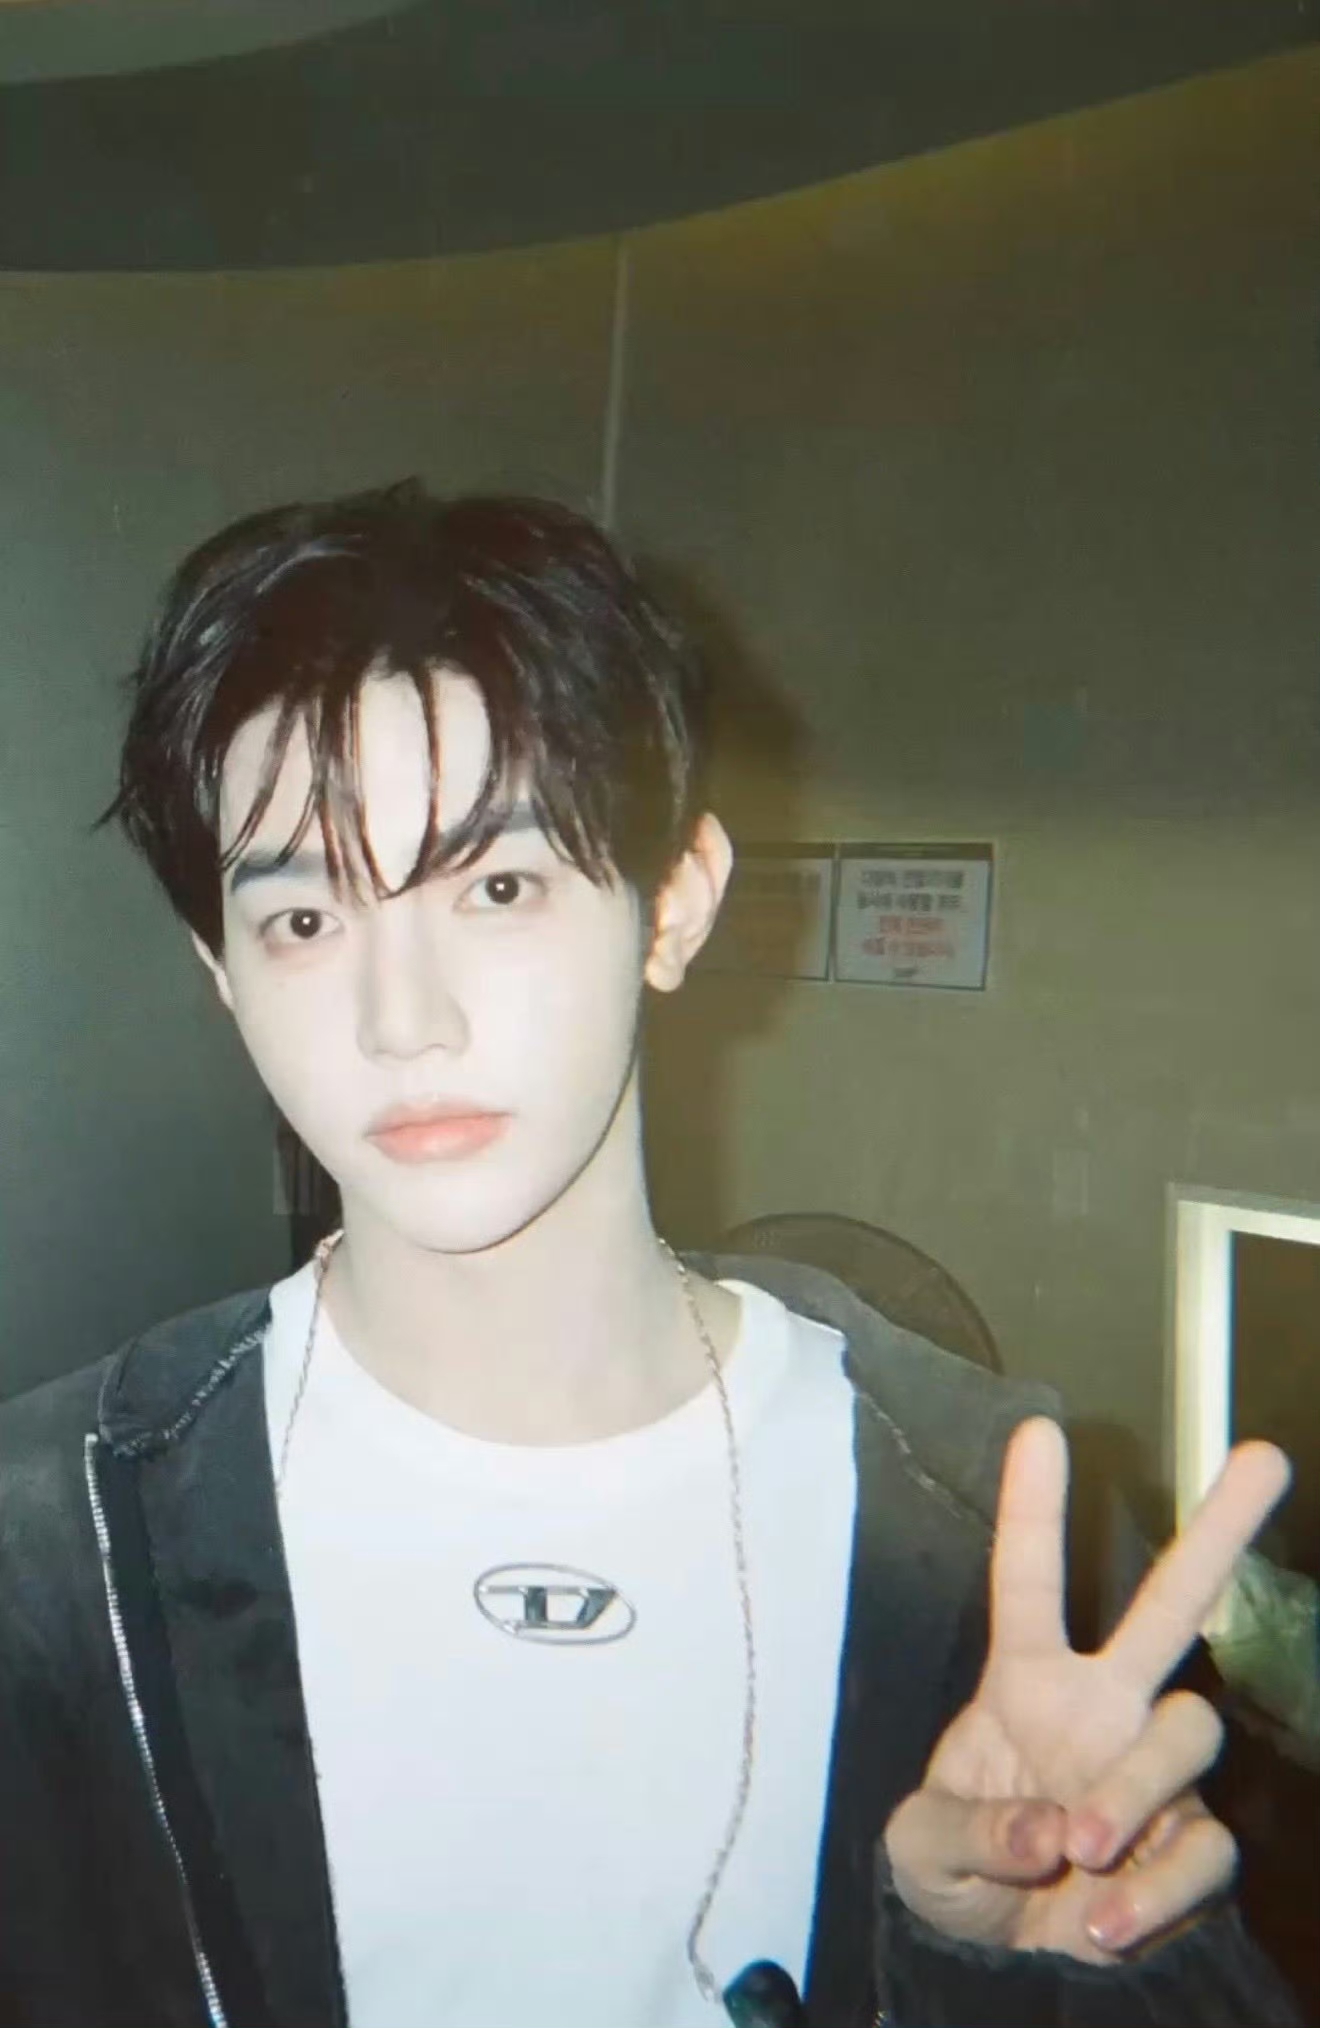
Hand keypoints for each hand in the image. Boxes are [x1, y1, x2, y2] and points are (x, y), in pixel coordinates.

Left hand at [884, 1417, 1289, 1962]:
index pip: (1028, 1582)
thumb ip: (971, 1828)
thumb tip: (1048, 1828)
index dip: (1031, 1508)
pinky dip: (1156, 1890)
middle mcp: (1104, 1709)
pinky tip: (1104, 1924)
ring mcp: (1153, 1771)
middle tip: (1264, 1456)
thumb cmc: (957, 1874)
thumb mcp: (921, 1846)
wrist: (1000, 1964)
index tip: (1039, 1429)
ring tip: (1082, 1851)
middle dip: (1220, 1531)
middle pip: (1172, 1606)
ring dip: (1133, 1792)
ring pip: (1187, 1732)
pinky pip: (1204, 1848)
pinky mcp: (1191, 1845)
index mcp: (1028, 1684)